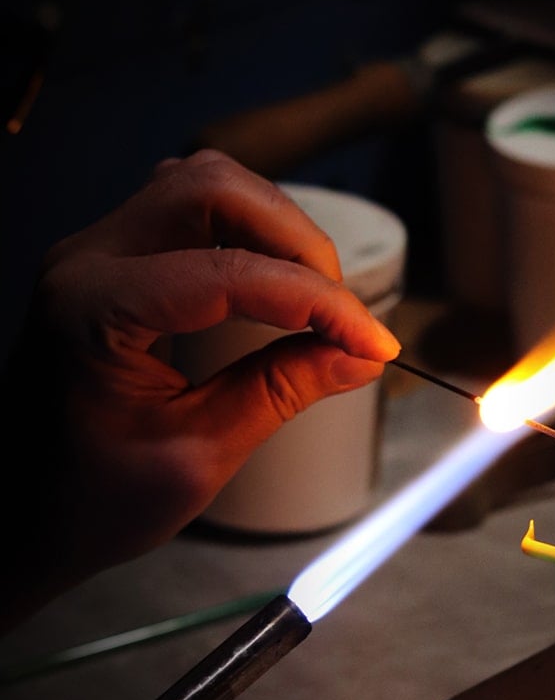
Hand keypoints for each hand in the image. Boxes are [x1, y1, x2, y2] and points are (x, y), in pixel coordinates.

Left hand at [4, 151, 399, 625]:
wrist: (20, 514)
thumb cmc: (90, 500)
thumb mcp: (199, 456)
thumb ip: (281, 392)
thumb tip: (359, 356)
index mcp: (93, 311)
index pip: (230, 275)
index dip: (320, 304)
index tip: (374, 343)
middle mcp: (87, 259)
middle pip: (212, 188)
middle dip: (297, 242)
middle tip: (341, 313)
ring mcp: (96, 251)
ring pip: (204, 184)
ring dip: (275, 229)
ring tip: (316, 298)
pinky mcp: (114, 260)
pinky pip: (191, 210)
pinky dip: (250, 234)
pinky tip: (276, 282)